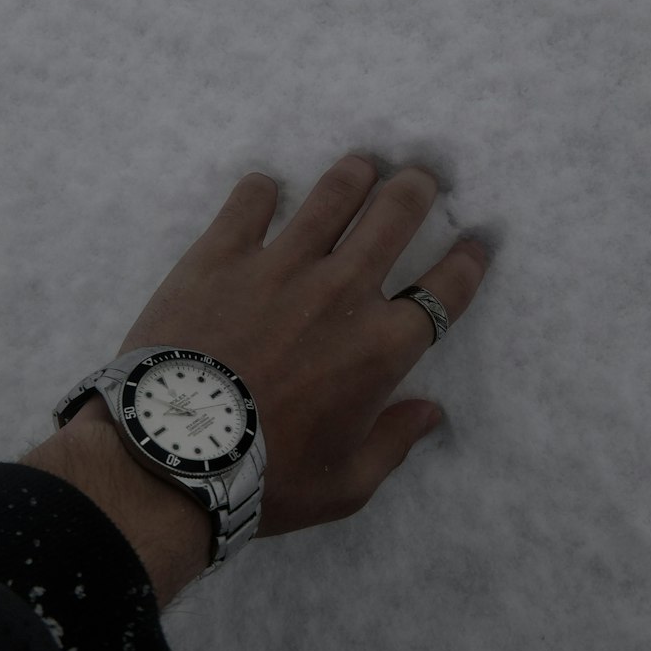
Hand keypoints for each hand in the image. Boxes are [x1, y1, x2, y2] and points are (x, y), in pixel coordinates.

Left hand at [95, 154, 491, 538]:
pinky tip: (265, 188)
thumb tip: (432, 414)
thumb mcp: (345, 485)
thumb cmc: (267, 479)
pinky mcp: (222, 254)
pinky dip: (261, 190)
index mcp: (382, 348)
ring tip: (362, 165)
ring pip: (333, 195)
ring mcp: (281, 265)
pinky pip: (250, 202)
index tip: (476, 242)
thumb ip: (394, 443)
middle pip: (396, 216)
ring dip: (355, 174)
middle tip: (420, 178)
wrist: (174, 453)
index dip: (469, 261)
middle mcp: (343, 292)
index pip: (446, 290)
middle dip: (417, 189)